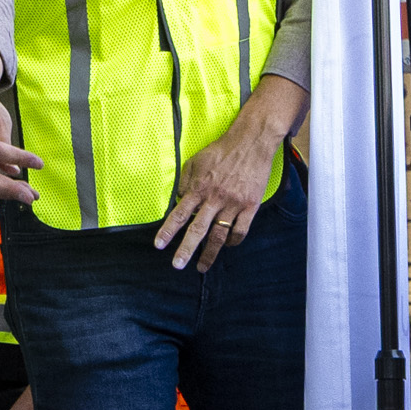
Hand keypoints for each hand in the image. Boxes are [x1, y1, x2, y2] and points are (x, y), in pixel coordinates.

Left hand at [153, 115, 288, 270]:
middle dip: (186, 249)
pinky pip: (241, 230)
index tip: (159, 245)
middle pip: (198, 230)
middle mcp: (215, 198)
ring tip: (202, 266)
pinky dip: (232, 241)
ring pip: (219, 234)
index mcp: (199, 188)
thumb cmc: (220, 151)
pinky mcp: (250, 205)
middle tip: (178, 265)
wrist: (251, 143)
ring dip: (210, 253)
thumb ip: (184, 181)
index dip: (168, 231)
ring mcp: (234, 204)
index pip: (179, 214)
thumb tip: (178, 200)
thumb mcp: (195, 161)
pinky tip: (226, 246)